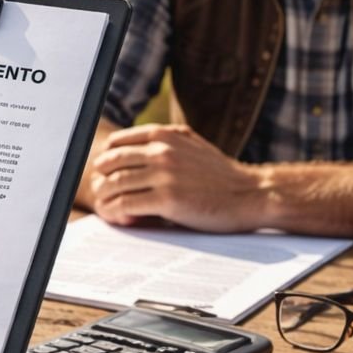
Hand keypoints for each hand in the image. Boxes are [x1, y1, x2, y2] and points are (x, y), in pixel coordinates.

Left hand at [90, 123, 266, 231]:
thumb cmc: (219, 173)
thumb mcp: (190, 144)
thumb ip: (162, 142)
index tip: (104, 172)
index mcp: (164, 135)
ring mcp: (164, 175)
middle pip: (111, 163)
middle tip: (102, 192)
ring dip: (104, 197)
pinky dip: (115, 212)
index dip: (106, 159)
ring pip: (114, 184)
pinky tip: (118, 217)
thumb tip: (127, 149)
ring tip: (106, 207)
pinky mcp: (167, 199)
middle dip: (102, 179)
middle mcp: (161, 151)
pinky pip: (126, 204)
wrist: (250, 194)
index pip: (117, 143)